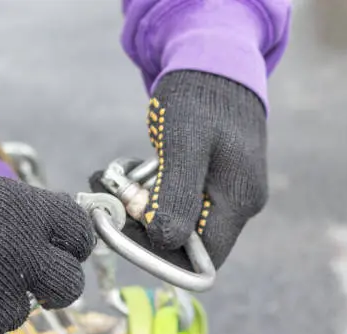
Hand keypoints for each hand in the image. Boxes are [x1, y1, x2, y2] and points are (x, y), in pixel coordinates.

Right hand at [0, 168, 93, 333]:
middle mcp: (14, 252)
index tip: (66, 249)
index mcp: (21, 211)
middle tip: (32, 279)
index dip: (74, 244)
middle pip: (70, 283)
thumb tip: (67, 234)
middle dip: (55, 282)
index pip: (80, 233)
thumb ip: (27, 213)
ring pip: (22, 313)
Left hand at [92, 70, 266, 268]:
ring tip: (111, 179)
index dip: (159, 256)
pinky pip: (176, 201)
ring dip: (139, 208)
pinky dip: (148, 193)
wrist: (215, 61)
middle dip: (141, 227)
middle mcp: (237, 204)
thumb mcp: (184, 141)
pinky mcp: (210, 180)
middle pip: (185, 242)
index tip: (121, 229)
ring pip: (176, 221)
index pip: (201, 259)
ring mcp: (225, 193)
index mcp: (239, 200)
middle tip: (107, 199)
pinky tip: (129, 172)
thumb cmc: (200, 97)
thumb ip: (177, 193)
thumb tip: (166, 241)